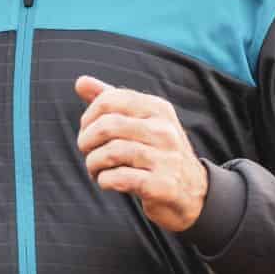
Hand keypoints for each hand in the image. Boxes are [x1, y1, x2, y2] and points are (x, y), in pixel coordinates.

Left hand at [74, 75, 207, 231]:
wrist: (193, 192)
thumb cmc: (157, 153)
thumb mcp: (141, 122)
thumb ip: (111, 101)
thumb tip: (81, 82)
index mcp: (158, 108)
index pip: (109, 100)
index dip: (88, 117)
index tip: (87, 131)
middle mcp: (164, 130)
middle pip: (107, 126)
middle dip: (86, 141)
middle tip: (87, 152)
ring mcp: (165, 158)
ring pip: (110, 152)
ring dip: (93, 163)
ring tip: (95, 169)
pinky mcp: (161, 185)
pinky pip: (118, 178)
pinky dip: (104, 180)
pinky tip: (107, 181)